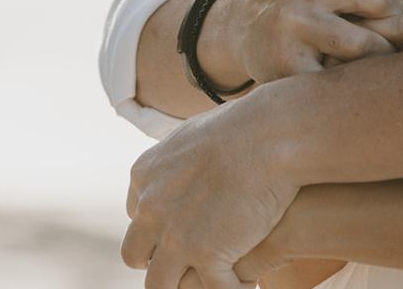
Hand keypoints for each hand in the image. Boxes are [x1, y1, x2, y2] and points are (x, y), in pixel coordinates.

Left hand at [122, 91, 296, 288]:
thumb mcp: (191, 137)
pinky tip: (247, 285)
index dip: (158, 230)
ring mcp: (174, 235)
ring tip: (214, 281)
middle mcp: (151, 208)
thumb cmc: (242, 129)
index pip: (137, 217)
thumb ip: (177, 160)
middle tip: (191, 264)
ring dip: (185, 286)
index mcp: (144, 176)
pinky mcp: (206, 254)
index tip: (182, 233)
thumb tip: (182, 165)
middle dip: (158, 263)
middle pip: (135, 255)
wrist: (267, 135)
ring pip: (159, 285)